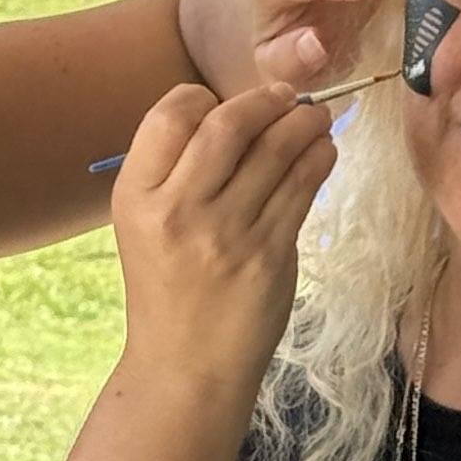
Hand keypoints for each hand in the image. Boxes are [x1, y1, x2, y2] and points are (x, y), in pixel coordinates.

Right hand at [111, 82, 334, 391]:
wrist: (186, 365)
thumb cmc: (167, 286)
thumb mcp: (145, 222)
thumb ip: (178, 171)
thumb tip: (240, 114)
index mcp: (136, 195)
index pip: (169, 116)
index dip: (202, 97)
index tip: (224, 101)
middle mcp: (177, 209)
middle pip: (227, 126)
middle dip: (263, 101)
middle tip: (286, 95)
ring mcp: (225, 233)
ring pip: (275, 153)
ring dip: (303, 124)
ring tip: (315, 117)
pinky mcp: (268, 255)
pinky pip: (301, 189)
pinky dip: (318, 159)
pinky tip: (323, 151)